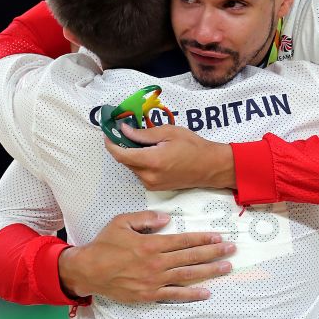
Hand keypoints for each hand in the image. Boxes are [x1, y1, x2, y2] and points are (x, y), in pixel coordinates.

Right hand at [58, 209, 234, 302]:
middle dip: (213, 252)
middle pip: (191, 257)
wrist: (88, 271)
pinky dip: (191, 294)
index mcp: (151, 244)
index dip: (203, 238)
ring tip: (226, 267)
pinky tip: (206, 292)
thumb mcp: (122, 222)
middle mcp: (156, 263)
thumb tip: (167, 219)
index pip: (183, 240)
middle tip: (231, 249)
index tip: (218, 236)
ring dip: (209, 271)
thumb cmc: (104, 245)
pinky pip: (175, 295)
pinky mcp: (149, 294)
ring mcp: (154, 280)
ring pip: (187, 275)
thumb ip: (145, 218)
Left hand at [104, 124, 235, 191]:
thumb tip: (124, 130)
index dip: (111, 144)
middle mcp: (149, 176)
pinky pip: (140, 173)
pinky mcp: (155, 188)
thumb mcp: (168, 132)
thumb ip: (143, 133)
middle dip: (122, 146)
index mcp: (152, 161)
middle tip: (126, 131)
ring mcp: (151, 185)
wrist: (210, 167)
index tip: (108, 133)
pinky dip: (140, 162)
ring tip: (144, 142)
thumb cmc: (192, 146)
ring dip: (132, 155)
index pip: (121, 155)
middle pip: (125, 161)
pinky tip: (151, 153)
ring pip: (132, 167)